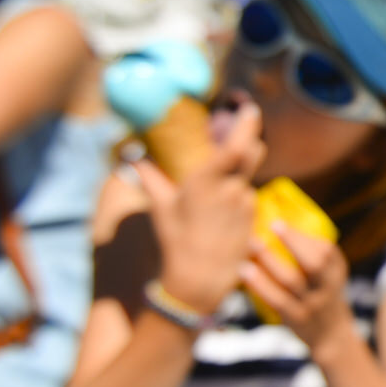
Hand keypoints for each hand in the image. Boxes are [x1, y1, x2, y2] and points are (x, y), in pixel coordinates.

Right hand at [136, 103, 264, 314]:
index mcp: (208, 180)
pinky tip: (222, 213)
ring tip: (216, 191)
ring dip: (239, 175)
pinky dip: (239, 196)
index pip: (237, 144)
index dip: (248, 124)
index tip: (250, 108)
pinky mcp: (254, 218)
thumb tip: (131, 157)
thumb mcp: (160, 206)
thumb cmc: (175, 239)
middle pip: (253, 152)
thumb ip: (149, 177)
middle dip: (250, 140)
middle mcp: (232, 188)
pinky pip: (249, 197)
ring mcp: (246, 204)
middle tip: (240, 134)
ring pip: (248, 176)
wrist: (198, 278)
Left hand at [241, 221, 354, 355]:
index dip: (302, 237)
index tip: (277, 222)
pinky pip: (277, 300)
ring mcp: (312, 304)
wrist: (332, 335)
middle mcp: (327, 287)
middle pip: (314, 264)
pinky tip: (246, 271)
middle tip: (270, 225)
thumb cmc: (323, 295)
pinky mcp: (296, 318)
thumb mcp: (330, 275)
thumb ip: (315, 254)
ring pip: (291, 281)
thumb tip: (282, 224)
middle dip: (293, 242)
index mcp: (336, 272)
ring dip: (270, 261)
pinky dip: (261, 285)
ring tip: (251, 245)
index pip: (326, 251)